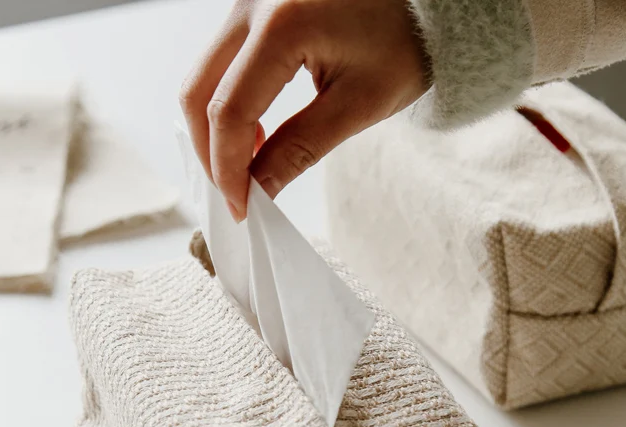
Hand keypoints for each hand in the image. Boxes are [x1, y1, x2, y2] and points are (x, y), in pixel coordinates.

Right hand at [180, 0, 428, 220]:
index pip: (230, 111)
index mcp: (281, 24)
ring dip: (216, 131)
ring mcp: (248, 1)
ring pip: (204, 78)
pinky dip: (227, 105)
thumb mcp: (358, 104)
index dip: (228, 168)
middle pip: (199, 91)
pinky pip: (221, 64)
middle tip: (236, 195)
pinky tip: (255, 136)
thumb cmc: (406, 40)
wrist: (425, 1)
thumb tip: (259, 188)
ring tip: (249, 170)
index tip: (241, 207)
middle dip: (211, 152)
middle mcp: (252, 3)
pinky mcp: (254, 10)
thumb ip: (300, 148)